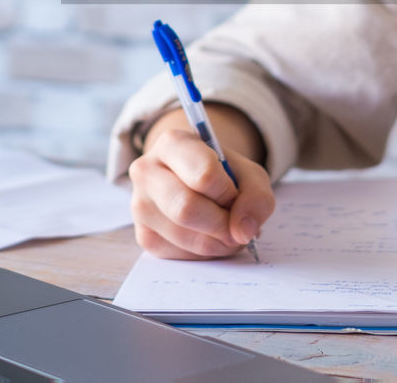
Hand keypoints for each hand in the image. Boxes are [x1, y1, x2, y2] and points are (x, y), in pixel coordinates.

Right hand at [128, 117, 274, 259]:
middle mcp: (146, 170)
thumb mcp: (250, 174)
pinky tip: (209, 237)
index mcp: (172, 143)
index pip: (204, 175)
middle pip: (186, 209)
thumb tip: (243, 232)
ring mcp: (139, 205)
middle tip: (236, 225)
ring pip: (184, 236)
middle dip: (222, 225)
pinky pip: (179, 254)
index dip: (228, 193)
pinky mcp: (143, 235)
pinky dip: (204, 253)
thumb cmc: (223, 174)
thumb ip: (257, 198)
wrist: (196, 181)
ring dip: (217, 242)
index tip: (234, 195)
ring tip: (227, 231)